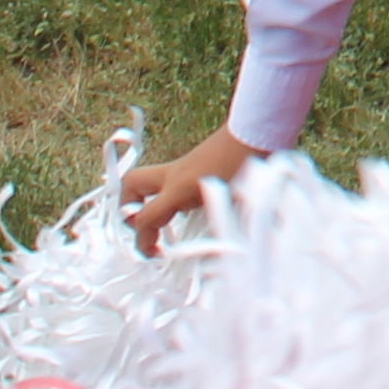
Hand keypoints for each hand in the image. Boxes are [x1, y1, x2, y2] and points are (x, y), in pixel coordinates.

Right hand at [119, 125, 266, 252]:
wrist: (259, 130)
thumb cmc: (248, 164)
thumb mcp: (233, 206)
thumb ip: (222, 233)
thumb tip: (216, 259)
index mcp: (178, 188)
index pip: (144, 218)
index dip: (143, 243)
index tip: (155, 256)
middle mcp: (175, 173)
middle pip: (132, 184)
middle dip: (129, 207)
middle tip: (145, 228)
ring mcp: (184, 164)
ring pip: (150, 180)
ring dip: (149, 201)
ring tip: (164, 224)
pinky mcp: (196, 161)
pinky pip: (171, 178)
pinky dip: (170, 195)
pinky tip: (188, 208)